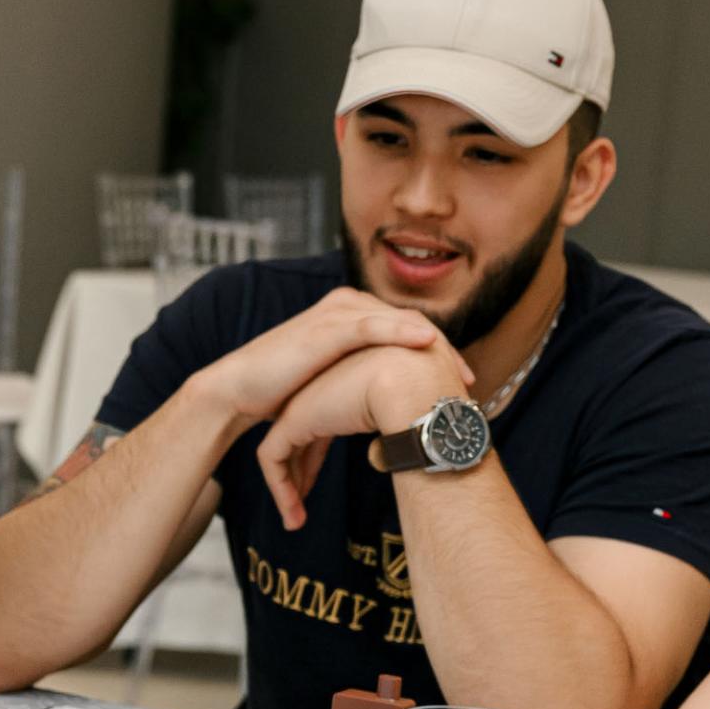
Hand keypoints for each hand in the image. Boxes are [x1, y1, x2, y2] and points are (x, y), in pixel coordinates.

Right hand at [188, 285, 443, 432]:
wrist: (239, 390)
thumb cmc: (283, 388)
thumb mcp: (334, 379)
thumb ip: (363, 376)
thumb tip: (397, 403)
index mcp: (353, 315)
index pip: (409, 328)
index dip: (441, 353)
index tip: (463, 383)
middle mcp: (348, 305)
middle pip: (412, 323)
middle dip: (444, 351)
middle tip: (469, 382)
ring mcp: (336, 313)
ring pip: (399, 322)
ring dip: (434, 344)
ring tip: (456, 372)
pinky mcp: (325, 327)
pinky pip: (371, 325)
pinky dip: (401, 331)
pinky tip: (425, 343)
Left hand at [256, 336, 469, 530]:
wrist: (413, 381)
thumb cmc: (426, 398)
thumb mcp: (411, 413)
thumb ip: (394, 432)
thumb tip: (384, 457)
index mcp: (343, 388)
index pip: (321, 427)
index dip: (316, 458)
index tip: (314, 486)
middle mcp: (320, 393)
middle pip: (301, 441)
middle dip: (302, 474)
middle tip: (300, 509)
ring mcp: (305, 403)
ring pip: (282, 452)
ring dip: (288, 490)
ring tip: (295, 522)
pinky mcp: (293, 418)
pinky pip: (272, 459)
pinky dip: (280, 489)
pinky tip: (293, 517)